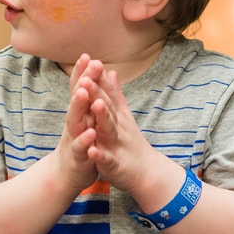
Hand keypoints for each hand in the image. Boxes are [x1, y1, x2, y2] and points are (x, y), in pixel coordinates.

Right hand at [51, 54, 101, 192]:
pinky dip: (85, 140)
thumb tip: (87, 77)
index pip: (79, 90)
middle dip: (82, 81)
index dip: (81, 73)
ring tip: (84, 92)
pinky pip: (80, 148)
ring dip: (78, 106)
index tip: (87, 54)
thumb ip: (84, 100)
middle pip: (76, 99)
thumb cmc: (78, 144)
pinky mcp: (77, 157)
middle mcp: (73, 123)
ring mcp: (73, 139)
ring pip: (75, 121)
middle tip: (90, 64)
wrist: (65, 175)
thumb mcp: (82, 120)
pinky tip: (91, 132)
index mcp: (78, 114)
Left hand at [81, 65, 154, 192]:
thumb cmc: (131, 143)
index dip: (98, 78)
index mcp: (116, 116)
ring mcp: (117, 145)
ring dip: (103, 117)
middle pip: (107, 107)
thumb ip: (115, 94)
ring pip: (109, 129)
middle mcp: (118, 127)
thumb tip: (111, 71)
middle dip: (97, 93)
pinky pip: (107, 159)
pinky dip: (100, 155)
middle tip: (87, 77)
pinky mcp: (115, 164)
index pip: (106, 94)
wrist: (146, 172)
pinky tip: (92, 150)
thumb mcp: (123, 115)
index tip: (89, 60)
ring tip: (95, 105)